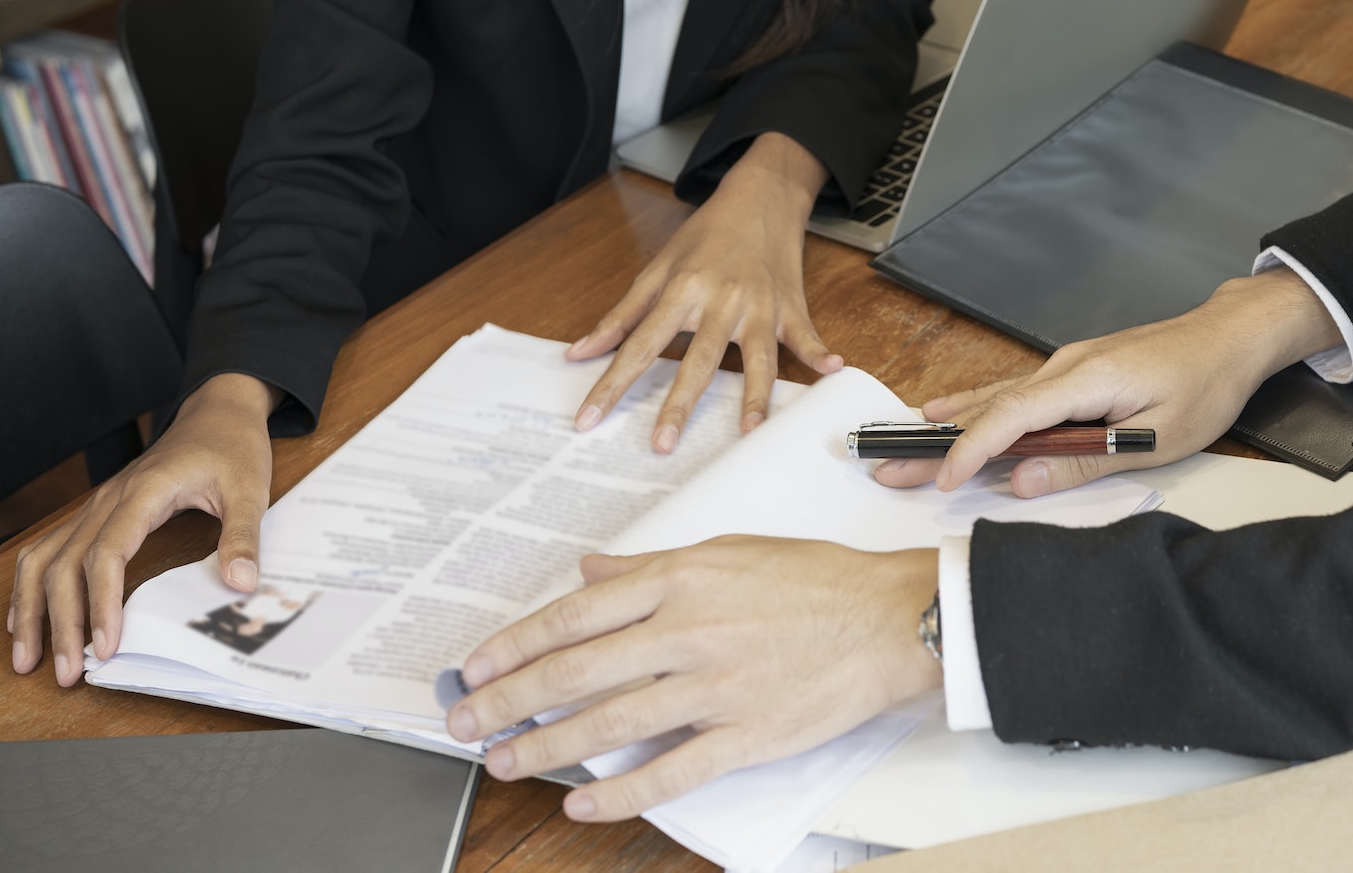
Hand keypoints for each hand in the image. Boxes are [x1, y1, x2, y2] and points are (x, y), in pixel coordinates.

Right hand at [9, 372, 277, 685]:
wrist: (218, 410)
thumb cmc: (233, 446)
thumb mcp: (250, 487)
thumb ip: (244, 535)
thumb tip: (241, 583)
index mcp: (144, 491)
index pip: (107, 554)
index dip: (101, 602)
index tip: (106, 645)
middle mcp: (109, 499)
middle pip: (65, 564)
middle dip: (60, 622)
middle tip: (67, 672)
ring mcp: (97, 505)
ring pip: (44, 557)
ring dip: (32, 608)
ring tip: (30, 658)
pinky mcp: (97, 511)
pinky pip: (49, 548)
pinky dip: (32, 585)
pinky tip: (28, 617)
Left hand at [447, 537, 939, 819]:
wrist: (888, 618)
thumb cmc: (815, 579)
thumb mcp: (727, 549)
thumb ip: (650, 565)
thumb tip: (590, 572)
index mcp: (679, 580)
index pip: (575, 615)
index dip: (516, 643)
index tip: (477, 665)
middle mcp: (686, 631)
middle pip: (575, 671)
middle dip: (508, 700)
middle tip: (464, 723)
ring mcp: (713, 687)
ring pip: (609, 723)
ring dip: (546, 747)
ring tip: (505, 763)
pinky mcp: (745, 734)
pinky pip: (670, 770)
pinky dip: (621, 793)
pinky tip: (585, 803)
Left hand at [569, 133, 844, 451]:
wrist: (759, 198)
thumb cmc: (706, 235)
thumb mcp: (658, 268)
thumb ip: (622, 315)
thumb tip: (579, 353)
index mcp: (683, 290)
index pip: (640, 346)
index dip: (612, 384)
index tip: (589, 418)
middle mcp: (722, 301)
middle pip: (698, 360)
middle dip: (679, 404)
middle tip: (662, 444)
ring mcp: (760, 307)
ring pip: (757, 359)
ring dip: (754, 395)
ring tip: (747, 431)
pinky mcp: (790, 308)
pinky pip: (805, 336)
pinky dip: (820, 352)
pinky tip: (833, 368)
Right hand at [878, 269, 1340, 496]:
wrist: (1227, 339)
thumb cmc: (1204, 385)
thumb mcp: (1158, 435)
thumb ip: (1087, 460)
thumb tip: (1024, 483)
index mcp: (1086, 378)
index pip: (1012, 415)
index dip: (973, 449)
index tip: (942, 479)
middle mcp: (1064, 367)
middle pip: (988, 408)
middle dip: (936, 442)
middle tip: (887, 468)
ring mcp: (1064, 367)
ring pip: (994, 400)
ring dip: (948, 427)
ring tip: (898, 447)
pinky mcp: (1071, 373)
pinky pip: (1013, 394)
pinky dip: (975, 410)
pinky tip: (945, 413)